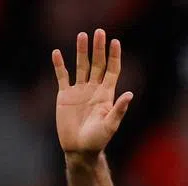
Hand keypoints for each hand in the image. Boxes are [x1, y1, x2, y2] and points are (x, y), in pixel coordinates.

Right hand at [52, 29, 132, 156]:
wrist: (79, 150)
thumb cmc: (98, 141)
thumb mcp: (110, 126)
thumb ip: (118, 109)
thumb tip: (130, 94)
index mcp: (106, 95)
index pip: (112, 71)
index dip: (114, 56)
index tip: (115, 41)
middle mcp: (93, 89)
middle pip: (97, 64)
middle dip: (98, 49)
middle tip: (99, 32)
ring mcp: (79, 91)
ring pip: (81, 66)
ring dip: (81, 51)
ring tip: (81, 35)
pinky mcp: (65, 96)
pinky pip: (62, 77)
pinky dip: (59, 65)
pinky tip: (57, 53)